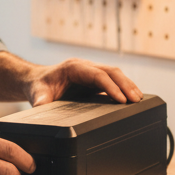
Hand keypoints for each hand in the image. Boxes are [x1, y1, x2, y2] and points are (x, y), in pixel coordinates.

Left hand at [23, 57, 141, 105]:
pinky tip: (131, 98)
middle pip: (111, 71)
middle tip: (136, 99)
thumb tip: (42, 107)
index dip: (110, 86)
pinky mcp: (93, 81)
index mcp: (73, 67)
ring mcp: (90, 72)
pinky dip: (123, 88)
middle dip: (125, 84)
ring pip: (114, 75)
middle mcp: (85, 67)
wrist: (35, 81)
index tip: (121, 99)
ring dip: (128, 85)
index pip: (97, 75)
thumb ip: (40, 101)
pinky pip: (112, 81)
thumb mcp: (36, 94)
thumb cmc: (38, 86)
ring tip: (139, 99)